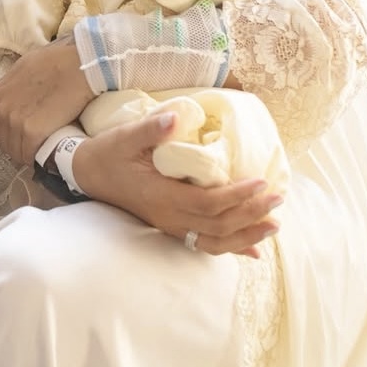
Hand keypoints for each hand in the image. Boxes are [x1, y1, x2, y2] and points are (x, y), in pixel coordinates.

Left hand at [0, 40, 93, 164]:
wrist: (80, 66)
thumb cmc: (56, 62)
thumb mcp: (23, 67)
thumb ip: (5, 87)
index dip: (8, 134)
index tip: (22, 136)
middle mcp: (3, 110)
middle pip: (4, 142)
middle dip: (17, 145)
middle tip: (35, 145)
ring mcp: (16, 122)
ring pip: (15, 151)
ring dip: (27, 154)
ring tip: (43, 150)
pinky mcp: (33, 132)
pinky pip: (30, 154)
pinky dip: (38, 157)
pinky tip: (48, 154)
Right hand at [74, 112, 283, 258]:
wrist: (88, 174)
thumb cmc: (109, 153)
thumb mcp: (125, 136)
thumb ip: (151, 129)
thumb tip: (175, 117)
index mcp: (160, 196)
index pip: (207, 204)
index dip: (237, 197)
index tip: (261, 182)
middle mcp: (167, 217)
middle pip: (217, 226)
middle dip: (251, 214)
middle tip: (278, 198)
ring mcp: (169, 225)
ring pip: (214, 242)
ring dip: (246, 235)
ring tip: (274, 224)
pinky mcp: (170, 226)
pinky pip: (204, 244)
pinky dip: (231, 248)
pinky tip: (252, 249)